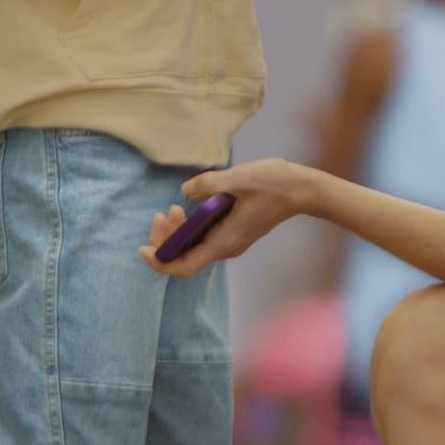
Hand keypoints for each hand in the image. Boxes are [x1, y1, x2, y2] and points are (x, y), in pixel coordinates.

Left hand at [138, 158, 310, 277]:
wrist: (302, 190)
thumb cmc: (274, 184)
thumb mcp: (239, 178)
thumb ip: (208, 185)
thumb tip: (184, 190)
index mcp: (225, 241)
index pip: (184, 266)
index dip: (160, 262)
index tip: (142, 249)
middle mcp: (226, 247)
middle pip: (185, 257)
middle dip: (166, 240)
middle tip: (160, 215)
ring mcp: (231, 240)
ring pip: (194, 247)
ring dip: (178, 233)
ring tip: (171, 209)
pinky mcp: (235, 231)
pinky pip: (205, 237)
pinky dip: (191, 227)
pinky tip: (188, 208)